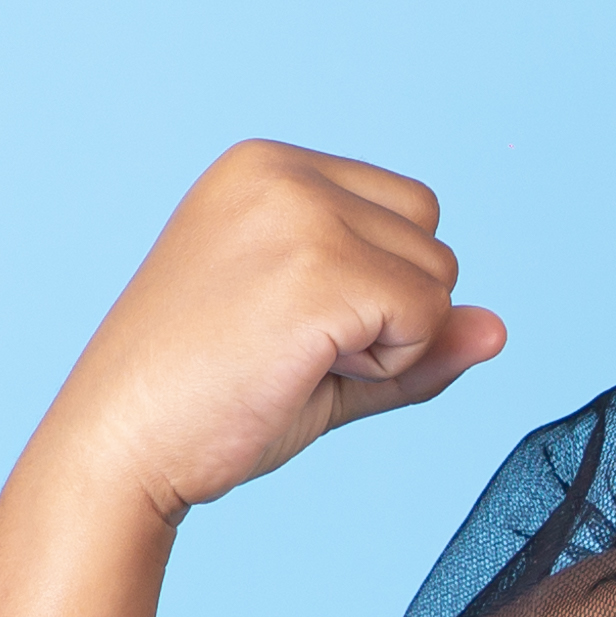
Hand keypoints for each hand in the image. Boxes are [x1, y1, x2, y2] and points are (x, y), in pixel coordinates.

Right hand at [50, 142, 506, 522]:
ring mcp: (299, 215)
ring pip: (440, 279)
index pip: (408, 208)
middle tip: (292, 349)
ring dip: (391, 343)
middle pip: (434, 237)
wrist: (116, 449)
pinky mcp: (318, 271)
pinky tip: (303, 374)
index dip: (377, 288)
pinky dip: (387, 367)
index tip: (286, 324)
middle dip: (393, 311)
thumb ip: (412, 333)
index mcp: (266, 166)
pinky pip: (427, 319)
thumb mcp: (321, 351)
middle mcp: (282, 172)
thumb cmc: (202, 403)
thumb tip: (499, 329)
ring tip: (292, 360)